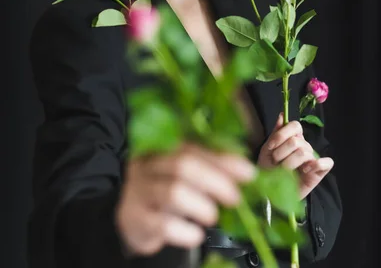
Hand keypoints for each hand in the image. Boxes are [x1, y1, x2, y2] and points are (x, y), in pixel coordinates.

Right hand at [115, 142, 255, 256]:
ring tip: (212, 216)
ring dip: (201, 205)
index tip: (249, 173)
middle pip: (183, 165)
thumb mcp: (182, 177)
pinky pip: (161, 224)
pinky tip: (195, 235)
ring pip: (173, 192)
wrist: (130, 219)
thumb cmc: (163, 194)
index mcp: (162, 148)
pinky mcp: (133, 217)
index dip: (223, 159)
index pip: (195, 148)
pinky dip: (184, 231)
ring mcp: (138, 190)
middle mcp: (148, 164)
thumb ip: (208, 169)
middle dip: (216, 180)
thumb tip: (245, 173)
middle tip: (235, 198)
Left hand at [257, 113, 333, 199]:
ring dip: (290, 163)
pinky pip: (327, 163)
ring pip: (304, 153)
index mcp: (293, 137)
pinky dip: (317, 164)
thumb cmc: (269, 169)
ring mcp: (313, 158)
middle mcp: (304, 145)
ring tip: (284, 171)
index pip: (295, 126)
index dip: (282, 135)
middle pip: (296, 141)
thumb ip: (276, 132)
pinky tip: (305, 170)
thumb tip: (282, 114)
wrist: (270, 192)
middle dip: (281, 153)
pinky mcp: (319, 172)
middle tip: (276, 162)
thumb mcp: (268, 149)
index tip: (271, 147)